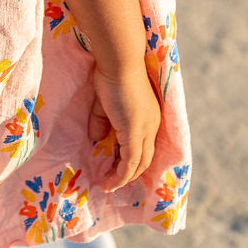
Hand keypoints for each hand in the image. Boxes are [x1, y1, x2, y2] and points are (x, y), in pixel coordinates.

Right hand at [88, 64, 160, 192]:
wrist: (120, 61)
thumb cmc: (112, 74)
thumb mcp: (105, 102)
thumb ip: (102, 121)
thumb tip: (96, 138)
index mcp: (149, 117)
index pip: (143, 146)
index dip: (131, 160)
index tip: (115, 168)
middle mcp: (152, 126)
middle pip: (144, 159)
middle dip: (129, 173)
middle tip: (112, 181)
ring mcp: (146, 130)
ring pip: (139, 164)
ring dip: (123, 178)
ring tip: (108, 185)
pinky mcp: (135, 133)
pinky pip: (129, 164)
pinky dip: (120, 176)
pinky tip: (109, 183)